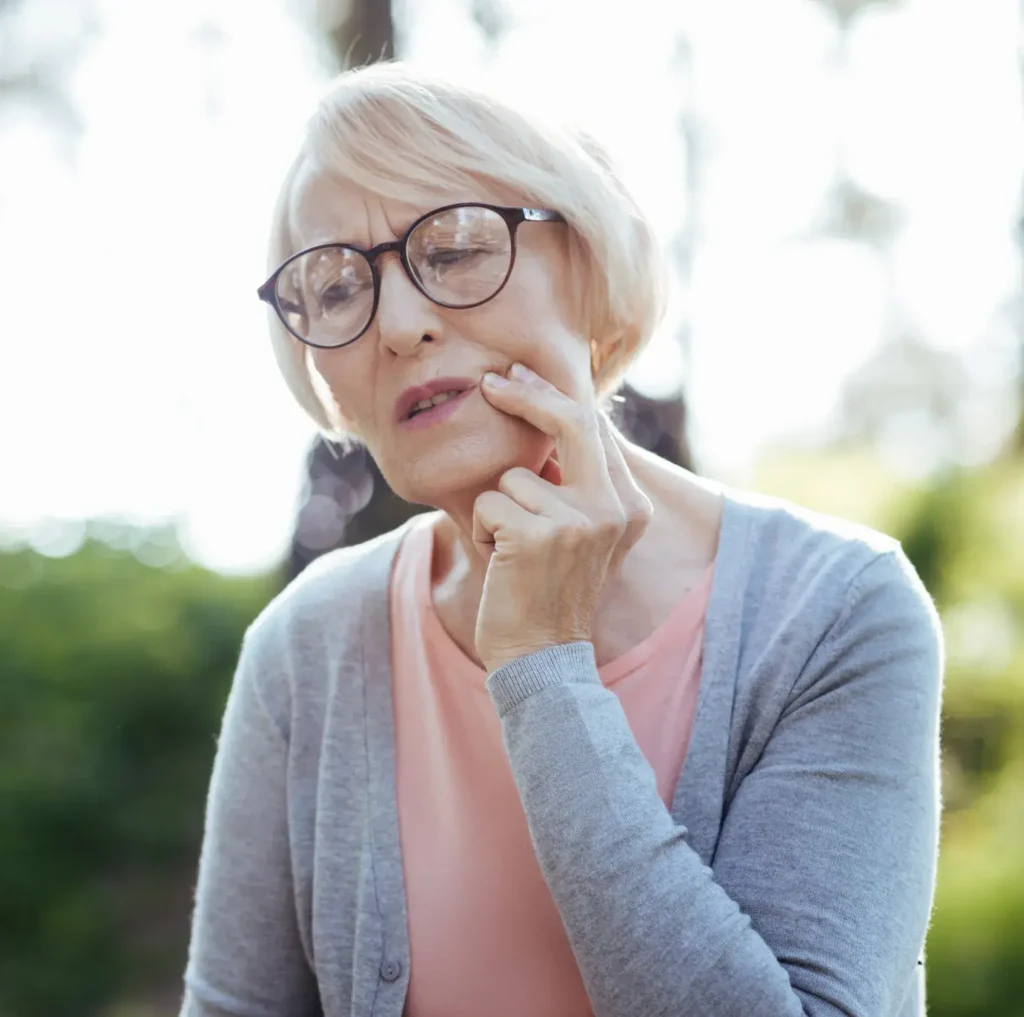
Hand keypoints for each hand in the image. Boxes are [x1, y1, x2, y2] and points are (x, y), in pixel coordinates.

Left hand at [473, 362, 651, 673]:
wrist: (542, 656)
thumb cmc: (550, 590)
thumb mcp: (584, 536)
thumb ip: (581, 483)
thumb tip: (556, 414)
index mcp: (630, 506)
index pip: (596, 430)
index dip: (555, 397)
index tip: (521, 376)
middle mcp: (614, 508)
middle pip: (572, 422)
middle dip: (527, 395)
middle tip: (491, 381)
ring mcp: (580, 521)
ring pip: (514, 477)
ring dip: (499, 510)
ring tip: (514, 550)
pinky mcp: (539, 534)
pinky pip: (490, 502)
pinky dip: (485, 530)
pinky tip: (503, 563)